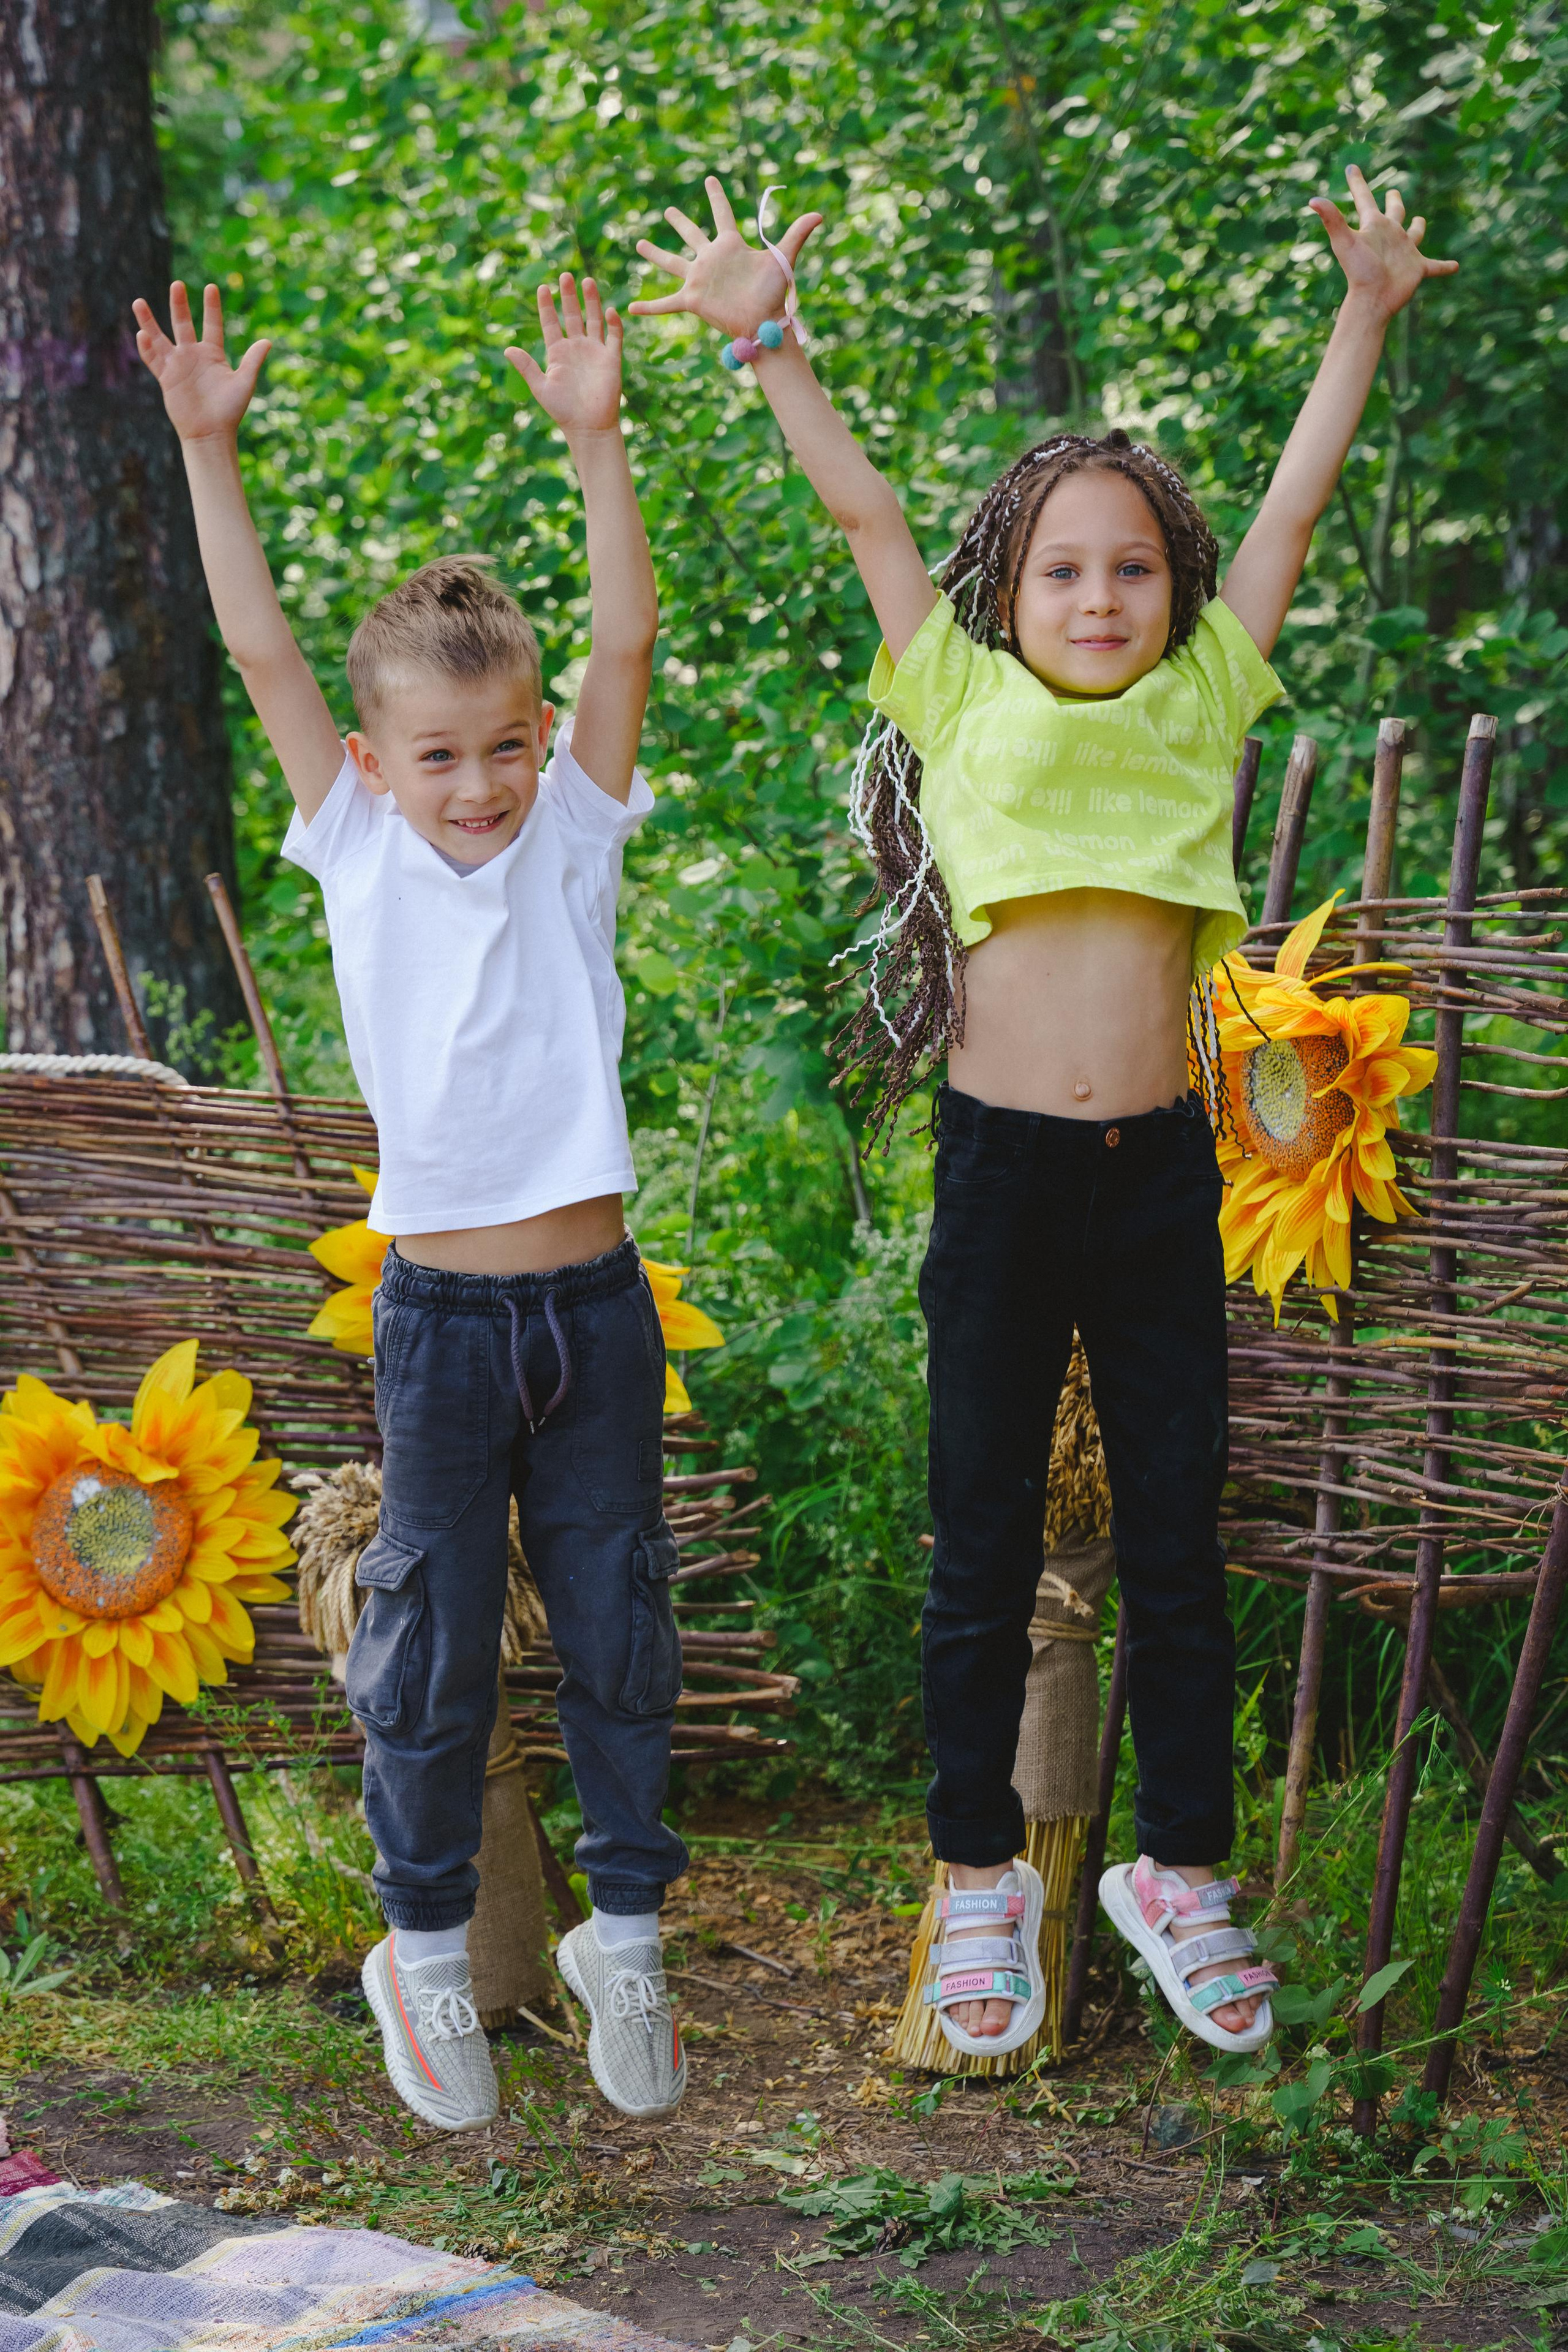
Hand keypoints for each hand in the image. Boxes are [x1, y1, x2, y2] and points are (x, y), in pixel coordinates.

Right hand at [132, 282, 269, 442]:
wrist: (211, 434)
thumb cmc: (229, 411)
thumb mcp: (244, 383)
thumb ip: (252, 361)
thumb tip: (268, 341)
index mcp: (213, 354)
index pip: (212, 324)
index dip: (211, 307)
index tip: (211, 287)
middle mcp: (193, 355)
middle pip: (183, 324)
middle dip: (179, 305)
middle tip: (177, 284)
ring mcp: (177, 365)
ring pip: (160, 338)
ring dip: (149, 321)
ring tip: (138, 302)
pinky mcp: (166, 378)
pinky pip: (153, 360)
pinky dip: (146, 349)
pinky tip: (142, 335)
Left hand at [506, 276, 624, 436]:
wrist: (588, 427)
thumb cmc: (563, 410)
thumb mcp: (540, 387)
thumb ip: (526, 367)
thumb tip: (507, 349)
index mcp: (557, 353)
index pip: (551, 323)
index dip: (546, 306)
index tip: (542, 288)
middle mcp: (576, 348)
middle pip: (572, 315)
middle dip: (568, 296)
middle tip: (565, 275)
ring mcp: (594, 352)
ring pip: (593, 320)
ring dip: (591, 301)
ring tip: (587, 281)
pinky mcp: (611, 359)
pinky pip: (614, 336)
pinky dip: (613, 323)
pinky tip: (609, 310)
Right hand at [629, 175, 821, 339]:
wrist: (763, 322)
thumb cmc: (773, 293)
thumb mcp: (783, 259)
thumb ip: (797, 234)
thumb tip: (820, 213)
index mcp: (730, 246)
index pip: (722, 214)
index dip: (717, 197)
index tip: (710, 180)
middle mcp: (711, 260)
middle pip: (691, 235)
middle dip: (680, 223)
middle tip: (669, 211)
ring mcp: (699, 279)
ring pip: (672, 262)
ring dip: (655, 255)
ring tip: (639, 243)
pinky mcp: (692, 300)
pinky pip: (666, 303)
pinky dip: (648, 307)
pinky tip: (631, 307)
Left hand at [1308, 165, 1456, 321]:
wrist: (1372, 300)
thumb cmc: (1359, 271)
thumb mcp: (1345, 242)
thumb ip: (1331, 219)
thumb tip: (1313, 200)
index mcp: (1374, 226)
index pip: (1364, 198)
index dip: (1357, 183)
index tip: (1351, 168)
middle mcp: (1389, 236)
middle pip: (1394, 212)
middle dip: (1394, 201)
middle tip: (1393, 191)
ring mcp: (1405, 252)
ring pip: (1414, 234)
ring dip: (1418, 228)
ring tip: (1420, 221)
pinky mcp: (1418, 269)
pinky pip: (1435, 266)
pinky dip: (1445, 266)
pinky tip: (1455, 266)